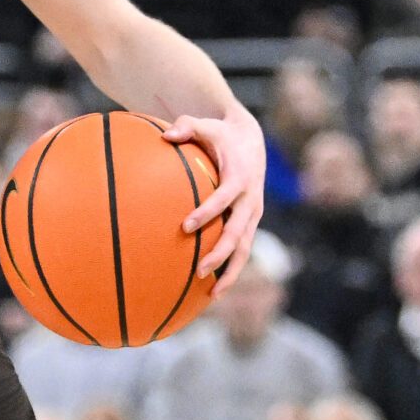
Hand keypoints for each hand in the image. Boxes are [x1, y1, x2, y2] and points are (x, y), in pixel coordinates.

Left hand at [163, 109, 265, 296]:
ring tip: (212, 294)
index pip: (225, 198)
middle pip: (239, 232)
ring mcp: (253, 214)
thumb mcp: (205, 125)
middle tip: (198, 271)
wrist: (250, 140)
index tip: (186, 226)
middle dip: (220, 253)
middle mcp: (251, 200)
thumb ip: (186, 126)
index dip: (208, 212)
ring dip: (230, 272)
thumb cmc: (219, 134)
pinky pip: (241, 250)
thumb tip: (166, 135)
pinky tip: (213, 290)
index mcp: (240, 178)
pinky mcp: (250, 223)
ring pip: (245, 249)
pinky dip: (230, 270)